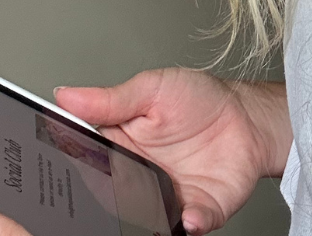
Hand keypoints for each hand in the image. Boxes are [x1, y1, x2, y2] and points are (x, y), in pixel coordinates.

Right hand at [56, 67, 289, 234]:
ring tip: (147, 206)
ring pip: (143, 220)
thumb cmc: (198, 98)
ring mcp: (166, 199)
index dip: (76, 164)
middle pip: (110, 198)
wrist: (246, 116)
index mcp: (120, 146)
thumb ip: (110, 99)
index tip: (71, 163)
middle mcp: (138, 178)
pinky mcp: (198, 212)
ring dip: (143, 219)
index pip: (87, 161)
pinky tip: (188, 216)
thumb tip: (66, 96)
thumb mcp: (151, 89)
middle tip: (114, 187)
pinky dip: (189, 225)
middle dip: (106, 200)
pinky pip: (188, 227)